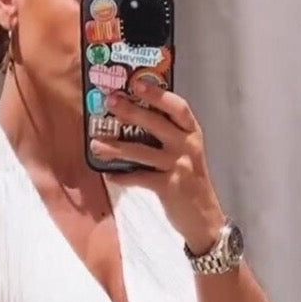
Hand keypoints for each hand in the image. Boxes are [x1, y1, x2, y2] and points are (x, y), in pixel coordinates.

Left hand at [90, 80, 225, 253]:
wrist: (204, 219)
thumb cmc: (190, 184)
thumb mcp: (186, 155)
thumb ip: (169, 138)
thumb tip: (135, 121)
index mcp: (193, 134)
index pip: (178, 107)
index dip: (158, 93)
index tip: (137, 83)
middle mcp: (188, 146)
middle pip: (157, 123)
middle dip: (131, 112)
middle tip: (110, 103)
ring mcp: (179, 166)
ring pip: (142, 151)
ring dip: (116, 147)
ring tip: (96, 144)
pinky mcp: (169, 187)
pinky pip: (140, 178)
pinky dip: (123, 176)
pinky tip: (109, 175)